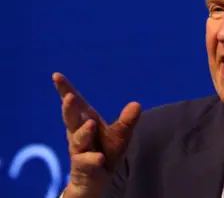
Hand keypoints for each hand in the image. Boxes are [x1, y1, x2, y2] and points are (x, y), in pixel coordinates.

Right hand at [53, 72, 141, 197]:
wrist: (99, 179)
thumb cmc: (106, 150)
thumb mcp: (120, 134)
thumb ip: (127, 120)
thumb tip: (137, 104)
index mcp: (85, 121)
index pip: (75, 104)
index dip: (65, 90)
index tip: (56, 75)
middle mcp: (78, 134)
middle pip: (71, 119)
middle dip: (69, 108)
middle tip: (69, 97)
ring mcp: (79, 150)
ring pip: (78, 140)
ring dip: (83, 132)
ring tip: (90, 123)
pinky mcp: (83, 167)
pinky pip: (86, 162)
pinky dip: (93, 159)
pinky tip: (100, 158)